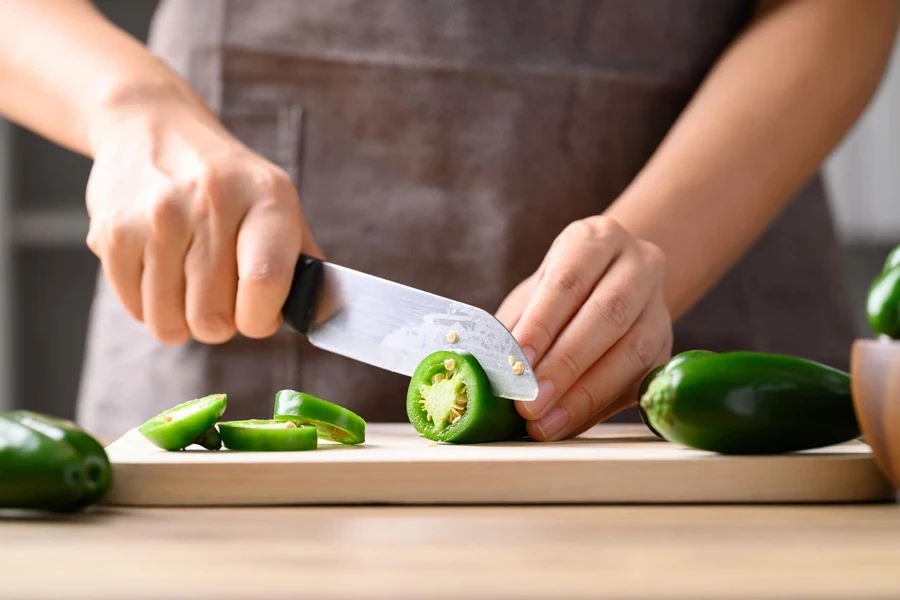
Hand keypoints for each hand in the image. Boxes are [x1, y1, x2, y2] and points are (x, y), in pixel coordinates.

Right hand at [85, 95, 320, 344]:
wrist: (152, 126)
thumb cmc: (228, 182)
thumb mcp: (277, 203)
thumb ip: (303, 262)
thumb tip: (324, 314)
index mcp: (265, 198)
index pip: (265, 283)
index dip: (261, 319)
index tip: (258, 315)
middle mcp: (210, 203)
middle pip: (214, 317)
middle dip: (221, 323)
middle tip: (220, 296)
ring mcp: (156, 218)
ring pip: (170, 323)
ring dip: (183, 320)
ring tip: (189, 284)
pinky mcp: (112, 233)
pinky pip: (136, 310)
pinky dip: (150, 306)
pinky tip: (160, 271)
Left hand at [496, 216, 671, 440]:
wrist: (612, 285)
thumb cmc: (558, 293)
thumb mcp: (533, 295)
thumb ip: (515, 327)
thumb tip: (487, 370)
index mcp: (596, 240)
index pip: (569, 281)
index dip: (542, 323)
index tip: (517, 362)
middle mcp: (638, 265)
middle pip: (607, 315)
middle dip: (564, 365)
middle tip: (529, 403)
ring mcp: (659, 306)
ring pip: (631, 352)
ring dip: (583, 395)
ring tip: (544, 423)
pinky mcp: (667, 347)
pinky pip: (637, 381)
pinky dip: (598, 408)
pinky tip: (566, 424)